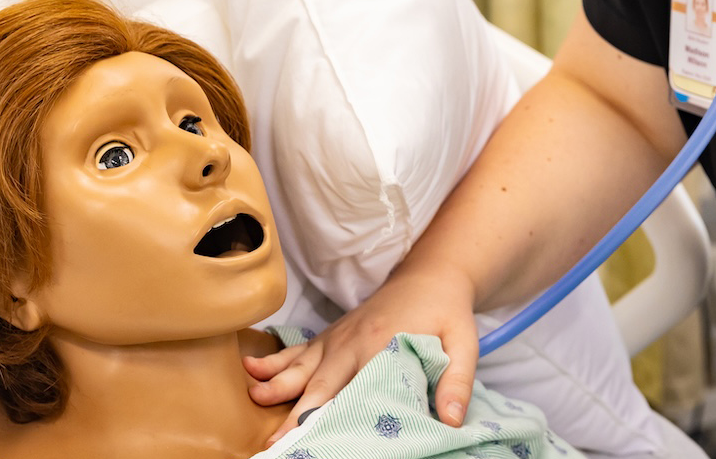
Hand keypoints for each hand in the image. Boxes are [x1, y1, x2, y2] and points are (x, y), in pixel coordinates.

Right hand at [243, 263, 479, 442]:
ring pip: (302, 364)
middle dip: (296, 412)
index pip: (354, 389)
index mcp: (382, 346)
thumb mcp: (463, 343)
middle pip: (320, 383)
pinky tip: (252, 370)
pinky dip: (276, 360)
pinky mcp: (332, 335)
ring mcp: (338, 338)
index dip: (333, 414)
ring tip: (254, 397)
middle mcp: (352, 343)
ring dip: (277, 383)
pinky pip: (299, 350)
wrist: (430, 275)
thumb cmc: (446, 312)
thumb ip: (456, 381)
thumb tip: (452, 420)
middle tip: (274, 441)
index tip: (314, 436)